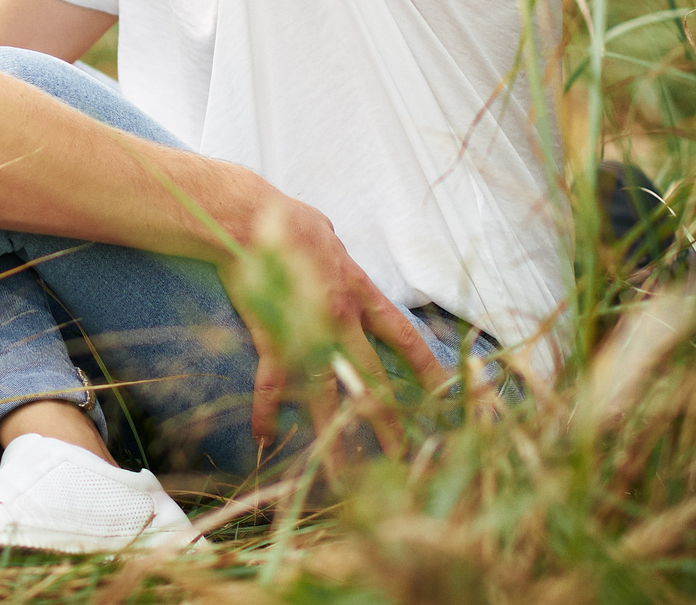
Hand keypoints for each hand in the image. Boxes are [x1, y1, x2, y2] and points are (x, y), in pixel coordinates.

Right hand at [220, 196, 446, 457]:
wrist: (247, 220)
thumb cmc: (285, 220)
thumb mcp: (326, 233)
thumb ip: (336, 253)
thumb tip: (331, 242)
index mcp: (359, 294)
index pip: (405, 338)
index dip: (428, 370)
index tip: (448, 397)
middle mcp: (341, 322)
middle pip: (373, 382)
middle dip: (389, 422)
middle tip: (403, 458)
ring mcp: (306, 335)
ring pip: (327, 397)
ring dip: (334, 437)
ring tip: (342, 475)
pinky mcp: (272, 340)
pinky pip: (272, 385)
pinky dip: (266, 412)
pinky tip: (264, 438)